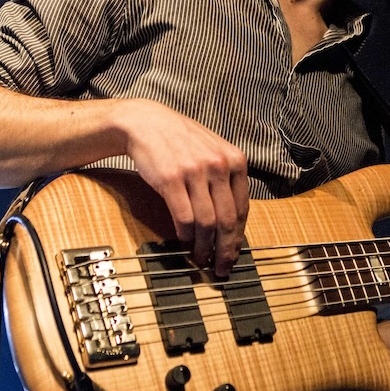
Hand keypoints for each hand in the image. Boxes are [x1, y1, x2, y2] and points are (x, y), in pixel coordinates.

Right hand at [118, 99, 249, 276]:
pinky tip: (185, 243)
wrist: (147, 123)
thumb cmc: (181, 141)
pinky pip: (184, 217)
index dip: (239, 236)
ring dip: (204, 247)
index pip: (242, 208)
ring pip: (206, 222)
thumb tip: (234, 220)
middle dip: (226, 249)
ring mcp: (195, 172)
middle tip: (222, 267)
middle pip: (227, 219)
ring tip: (201, 259)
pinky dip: (186, 236)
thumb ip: (227, 179)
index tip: (235, 253)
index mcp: (235, 160)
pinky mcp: (172, 179)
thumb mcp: (214, 151)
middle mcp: (219, 165)